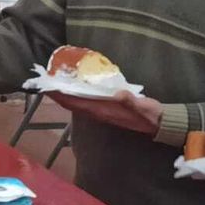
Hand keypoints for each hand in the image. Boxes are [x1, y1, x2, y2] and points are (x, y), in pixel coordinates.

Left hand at [48, 89, 163, 134]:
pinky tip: (75, 85)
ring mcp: (102, 110)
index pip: (77, 103)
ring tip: (55, 81)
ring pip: (78, 101)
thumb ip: (132, 102)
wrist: (159, 124)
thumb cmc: (151, 115)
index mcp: (104, 111)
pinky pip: (87, 99)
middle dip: (59, 92)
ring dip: (66, 92)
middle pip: (73, 102)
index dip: (61, 95)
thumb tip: (118, 94)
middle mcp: (99, 112)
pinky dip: (78, 92)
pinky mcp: (107, 107)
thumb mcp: (144, 107)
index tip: (48, 86)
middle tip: (45, 79)